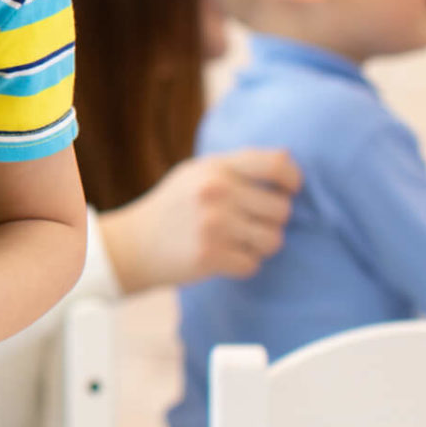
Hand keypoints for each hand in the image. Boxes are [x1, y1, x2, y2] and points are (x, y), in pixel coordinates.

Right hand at [100, 150, 297, 292]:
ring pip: (273, 240)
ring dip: (260, 246)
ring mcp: (213, 224)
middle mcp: (216, 191)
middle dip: (271, 221)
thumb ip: (238, 166)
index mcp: (216, 167)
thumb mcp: (198, 173)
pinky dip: (241, 265)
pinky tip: (221, 257)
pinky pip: (253, 264)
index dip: (293, 180)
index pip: (276, 164)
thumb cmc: (174, 207)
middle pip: (282, 209)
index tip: (289, 191)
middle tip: (248, 225)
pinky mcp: (210, 255)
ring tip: (236, 242)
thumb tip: (287, 161)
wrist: (132, 244)